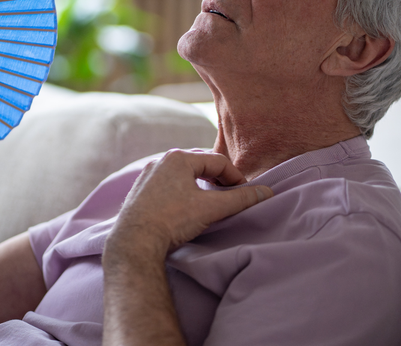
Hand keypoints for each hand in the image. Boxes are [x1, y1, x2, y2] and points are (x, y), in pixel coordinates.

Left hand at [106, 149, 272, 257]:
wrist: (134, 243)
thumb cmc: (172, 220)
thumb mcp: (211, 208)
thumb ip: (240, 199)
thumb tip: (266, 192)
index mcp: (178, 157)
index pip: (218, 162)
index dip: (237, 178)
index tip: (247, 194)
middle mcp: (161, 161)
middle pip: (200, 167)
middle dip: (218, 182)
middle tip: (230, 199)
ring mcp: (147, 176)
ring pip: (183, 177)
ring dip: (201, 188)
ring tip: (211, 205)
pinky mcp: (139, 192)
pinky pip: (168, 187)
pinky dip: (183, 195)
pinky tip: (186, 211)